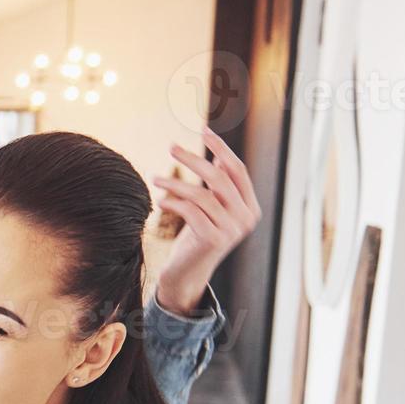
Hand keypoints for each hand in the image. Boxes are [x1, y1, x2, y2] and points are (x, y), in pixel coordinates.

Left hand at [152, 127, 261, 314]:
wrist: (187, 273)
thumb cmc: (196, 236)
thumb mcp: (210, 209)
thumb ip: (218, 187)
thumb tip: (217, 156)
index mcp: (250, 207)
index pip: (238, 170)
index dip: (221, 148)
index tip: (204, 130)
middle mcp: (247, 217)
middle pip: (220, 177)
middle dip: (193, 159)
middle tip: (171, 147)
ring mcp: (232, 229)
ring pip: (202, 194)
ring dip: (175, 182)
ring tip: (154, 178)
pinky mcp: (214, 239)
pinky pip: (191, 210)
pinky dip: (173, 202)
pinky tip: (160, 200)